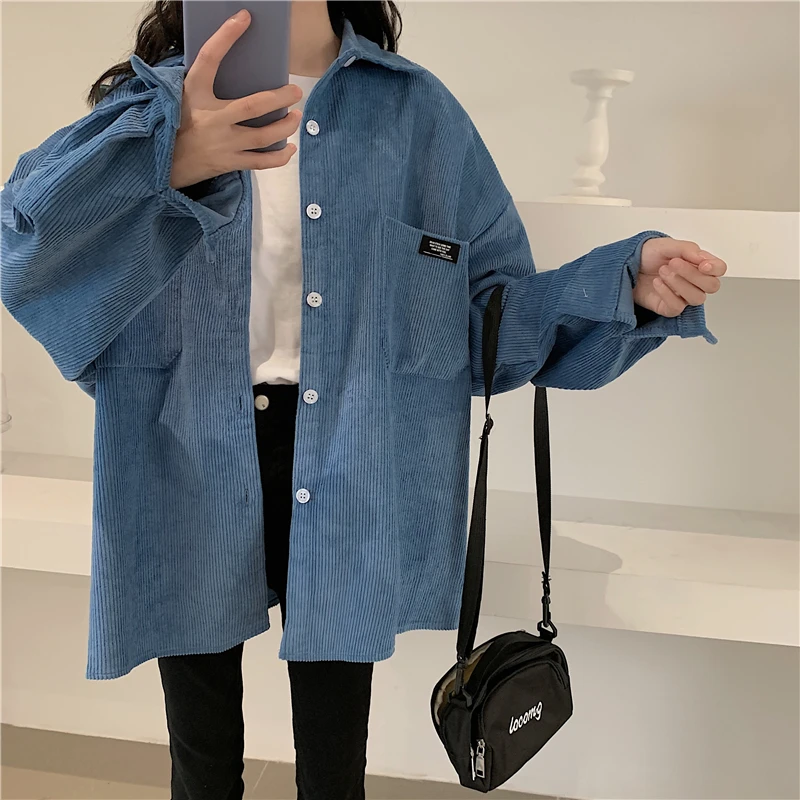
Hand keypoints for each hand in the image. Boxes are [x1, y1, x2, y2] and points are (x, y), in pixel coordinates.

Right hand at [170, 9, 301, 189]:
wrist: (161, 164)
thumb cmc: (175, 124)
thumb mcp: (183, 97)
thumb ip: (205, 83)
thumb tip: (238, 69)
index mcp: (195, 93)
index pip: (210, 58)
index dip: (226, 36)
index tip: (245, 17)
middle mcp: (212, 118)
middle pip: (254, 106)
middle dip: (280, 98)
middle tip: (296, 91)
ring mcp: (222, 144)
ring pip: (263, 136)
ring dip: (285, 126)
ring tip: (296, 116)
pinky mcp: (229, 163)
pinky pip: (261, 162)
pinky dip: (279, 157)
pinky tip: (290, 147)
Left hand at [633, 237, 726, 317]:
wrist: (625, 267)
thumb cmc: (647, 256)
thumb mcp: (666, 245)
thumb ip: (687, 249)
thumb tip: (702, 258)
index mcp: (698, 264)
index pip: (719, 269)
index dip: (715, 268)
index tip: (702, 264)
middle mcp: (694, 282)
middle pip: (711, 286)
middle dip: (692, 274)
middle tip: (673, 263)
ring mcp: (682, 296)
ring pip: (697, 298)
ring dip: (679, 283)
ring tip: (662, 271)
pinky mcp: (669, 308)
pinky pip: (677, 307)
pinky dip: (667, 294)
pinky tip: (657, 283)